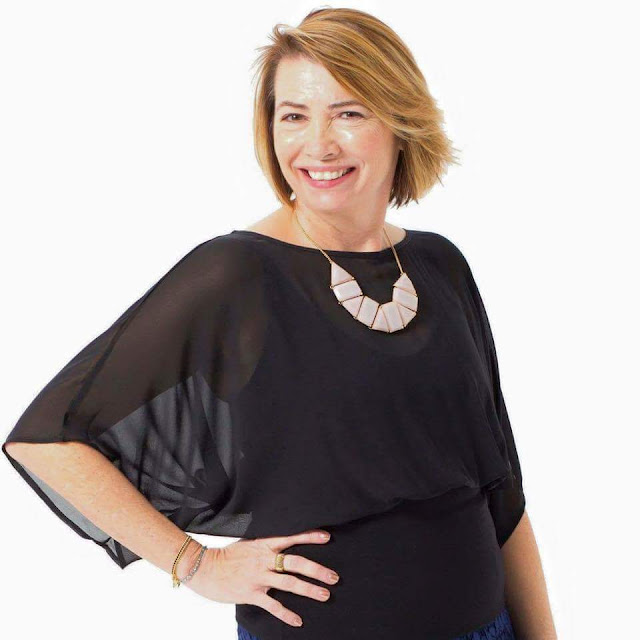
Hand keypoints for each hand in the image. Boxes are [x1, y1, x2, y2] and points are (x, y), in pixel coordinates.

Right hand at [184, 529, 338, 626]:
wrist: (204, 568)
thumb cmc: (226, 555)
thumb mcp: (248, 543)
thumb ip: (266, 545)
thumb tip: (282, 544)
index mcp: (264, 544)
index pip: (291, 538)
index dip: (310, 537)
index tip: (327, 537)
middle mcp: (264, 559)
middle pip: (296, 563)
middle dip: (317, 570)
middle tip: (334, 576)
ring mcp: (259, 577)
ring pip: (289, 583)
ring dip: (309, 590)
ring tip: (325, 595)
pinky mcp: (252, 594)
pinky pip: (273, 606)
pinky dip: (287, 614)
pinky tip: (298, 620)